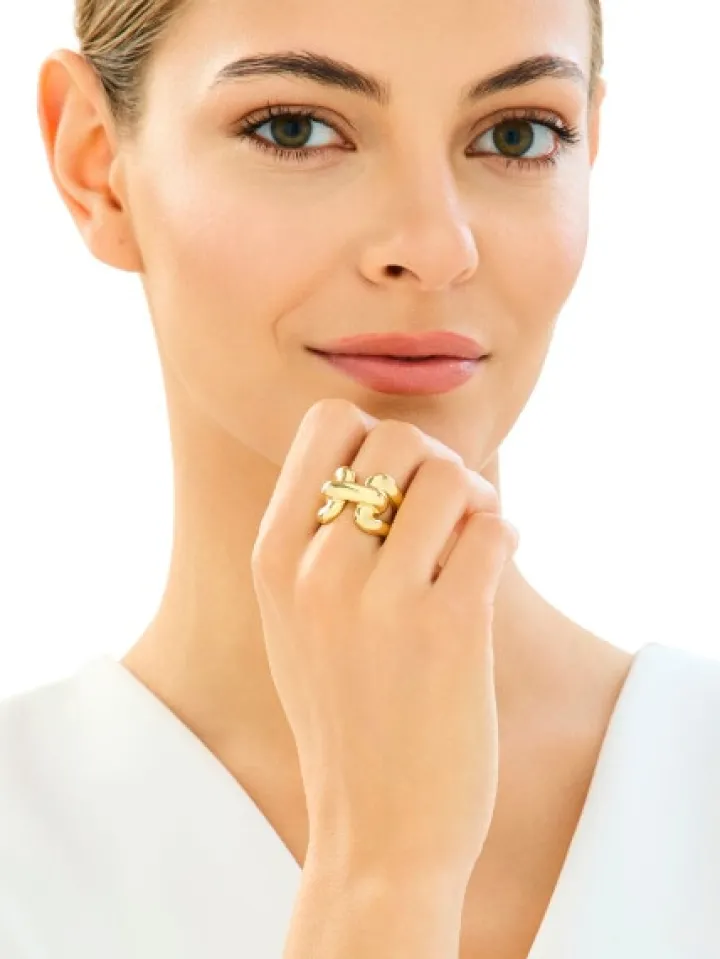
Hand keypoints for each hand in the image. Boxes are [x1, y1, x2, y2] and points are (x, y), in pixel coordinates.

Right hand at [251, 399, 518, 886]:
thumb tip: (382, 459)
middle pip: (395, 438)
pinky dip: (504, 532)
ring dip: (474, 496)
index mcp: (272, 559)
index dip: (374, 437)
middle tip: (447, 509)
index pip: (326, 423)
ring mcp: (381, 599)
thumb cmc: (344, 721)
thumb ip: (315, 541)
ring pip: (448, 474)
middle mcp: (317, 569)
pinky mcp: (449, 628)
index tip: (394, 484)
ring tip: (474, 535)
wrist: (376, 833)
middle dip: (433, 462)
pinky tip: (496, 562)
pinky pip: (493, 527)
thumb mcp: (293, 624)